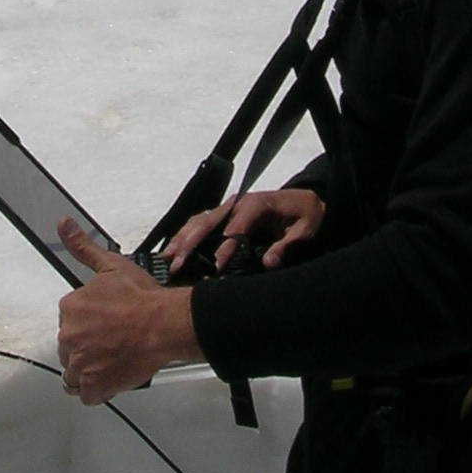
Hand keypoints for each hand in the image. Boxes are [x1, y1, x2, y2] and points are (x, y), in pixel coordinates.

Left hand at [56, 220, 201, 404]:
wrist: (164, 324)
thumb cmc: (143, 299)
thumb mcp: (111, 266)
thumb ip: (82, 247)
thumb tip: (64, 224)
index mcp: (70, 308)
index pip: (71, 322)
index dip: (90, 325)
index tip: (107, 325)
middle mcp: (69, 336)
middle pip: (70, 347)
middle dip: (88, 347)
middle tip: (114, 343)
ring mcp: (79, 363)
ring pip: (75, 373)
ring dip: (91, 369)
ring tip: (114, 360)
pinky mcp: (92, 385)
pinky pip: (86, 394)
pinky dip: (98, 389)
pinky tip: (113, 377)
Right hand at [165, 187, 325, 273]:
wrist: (304, 202)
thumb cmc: (305, 216)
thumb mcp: (305, 230)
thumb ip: (286, 246)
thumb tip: (268, 263)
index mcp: (256, 205)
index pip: (234, 229)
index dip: (223, 250)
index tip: (214, 270)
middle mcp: (237, 204)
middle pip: (208, 222)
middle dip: (190, 244)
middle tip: (177, 265)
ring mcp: (228, 208)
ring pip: (199, 221)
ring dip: (181, 239)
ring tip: (167, 259)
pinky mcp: (224, 215)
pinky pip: (200, 223)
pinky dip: (185, 235)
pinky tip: (173, 249)